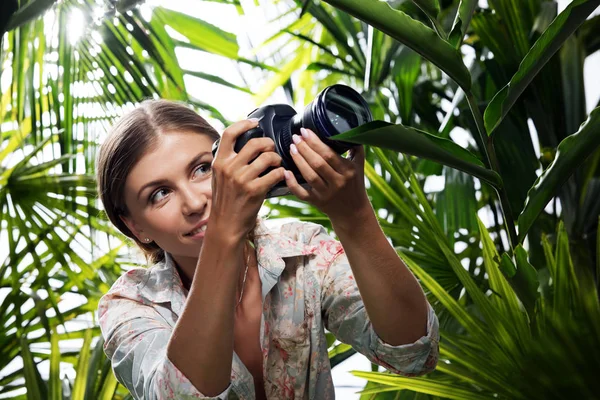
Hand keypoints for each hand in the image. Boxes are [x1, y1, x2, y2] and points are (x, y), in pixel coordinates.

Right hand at [209, 119, 285, 240]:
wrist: (226, 225)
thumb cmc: (226, 202)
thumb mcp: (220, 178)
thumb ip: (229, 162)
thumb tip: (245, 145)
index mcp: (220, 162)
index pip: (230, 133)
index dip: (244, 124)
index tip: (255, 122)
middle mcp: (229, 168)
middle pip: (255, 142)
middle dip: (269, 143)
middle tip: (272, 149)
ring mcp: (242, 179)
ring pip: (268, 157)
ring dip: (277, 159)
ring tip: (277, 164)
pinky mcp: (255, 190)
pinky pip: (275, 173)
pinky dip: (281, 173)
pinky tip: (280, 176)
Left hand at [283, 128, 370, 224]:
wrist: (353, 212)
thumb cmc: (355, 185)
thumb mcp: (359, 166)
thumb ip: (355, 147)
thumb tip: (350, 128)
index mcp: (347, 171)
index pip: (329, 154)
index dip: (315, 142)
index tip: (305, 131)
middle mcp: (337, 183)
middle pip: (317, 164)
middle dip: (304, 148)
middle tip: (295, 137)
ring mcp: (326, 194)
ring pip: (309, 176)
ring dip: (298, 161)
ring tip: (292, 148)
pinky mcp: (317, 202)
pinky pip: (302, 193)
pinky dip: (292, 183)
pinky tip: (285, 172)